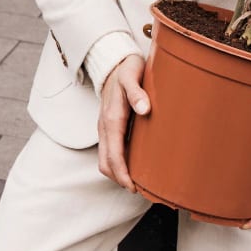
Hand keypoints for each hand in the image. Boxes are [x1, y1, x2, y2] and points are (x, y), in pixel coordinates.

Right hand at [97, 54, 148, 190]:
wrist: (113, 60)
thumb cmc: (126, 69)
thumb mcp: (132, 76)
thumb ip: (137, 93)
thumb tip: (145, 110)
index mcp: (111, 119)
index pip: (113, 156)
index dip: (122, 174)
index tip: (133, 187)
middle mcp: (105, 126)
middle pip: (106, 163)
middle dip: (119, 179)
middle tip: (139, 190)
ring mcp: (105, 127)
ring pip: (106, 158)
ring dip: (118, 173)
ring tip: (137, 181)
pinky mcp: (110, 125)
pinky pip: (111, 149)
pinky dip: (119, 162)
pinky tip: (134, 163)